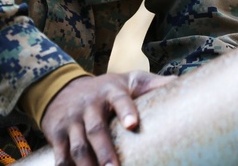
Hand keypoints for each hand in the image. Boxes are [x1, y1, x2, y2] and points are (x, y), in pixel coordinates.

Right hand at [40, 71, 173, 165]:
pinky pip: (60, 155)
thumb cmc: (105, 88)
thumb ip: (153, 84)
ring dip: (86, 165)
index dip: (126, 111)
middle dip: (105, 151)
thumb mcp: (129, 80)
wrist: (61, 87)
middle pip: (96, 130)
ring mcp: (72, 121)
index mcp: (110, 91)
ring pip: (77, 146)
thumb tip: (180, 82)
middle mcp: (89, 105)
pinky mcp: (57, 134)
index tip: (132, 124)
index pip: (119, 100)